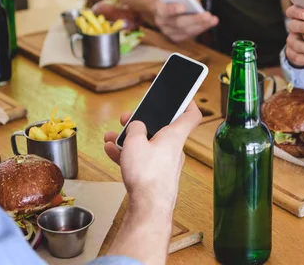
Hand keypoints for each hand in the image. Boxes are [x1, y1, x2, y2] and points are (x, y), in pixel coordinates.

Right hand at [103, 102, 201, 263]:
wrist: (149, 207)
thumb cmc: (148, 175)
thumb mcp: (135, 142)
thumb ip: (135, 128)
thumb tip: (136, 125)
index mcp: (175, 135)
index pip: (191, 115)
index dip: (188, 103)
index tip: (183, 96)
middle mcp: (174, 148)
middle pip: (162, 129)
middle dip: (142, 123)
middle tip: (127, 119)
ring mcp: (166, 163)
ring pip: (149, 145)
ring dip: (130, 140)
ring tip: (112, 138)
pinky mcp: (157, 176)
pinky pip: (144, 159)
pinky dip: (129, 155)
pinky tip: (113, 153)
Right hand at [153, 0, 218, 42]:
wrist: (168, 8)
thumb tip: (194, 0)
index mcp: (158, 8)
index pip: (164, 10)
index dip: (173, 9)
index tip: (183, 6)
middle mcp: (161, 22)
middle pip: (178, 23)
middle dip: (194, 19)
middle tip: (207, 15)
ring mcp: (168, 32)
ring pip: (186, 31)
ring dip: (201, 25)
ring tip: (213, 19)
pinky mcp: (175, 38)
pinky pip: (189, 35)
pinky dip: (200, 29)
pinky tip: (209, 23)